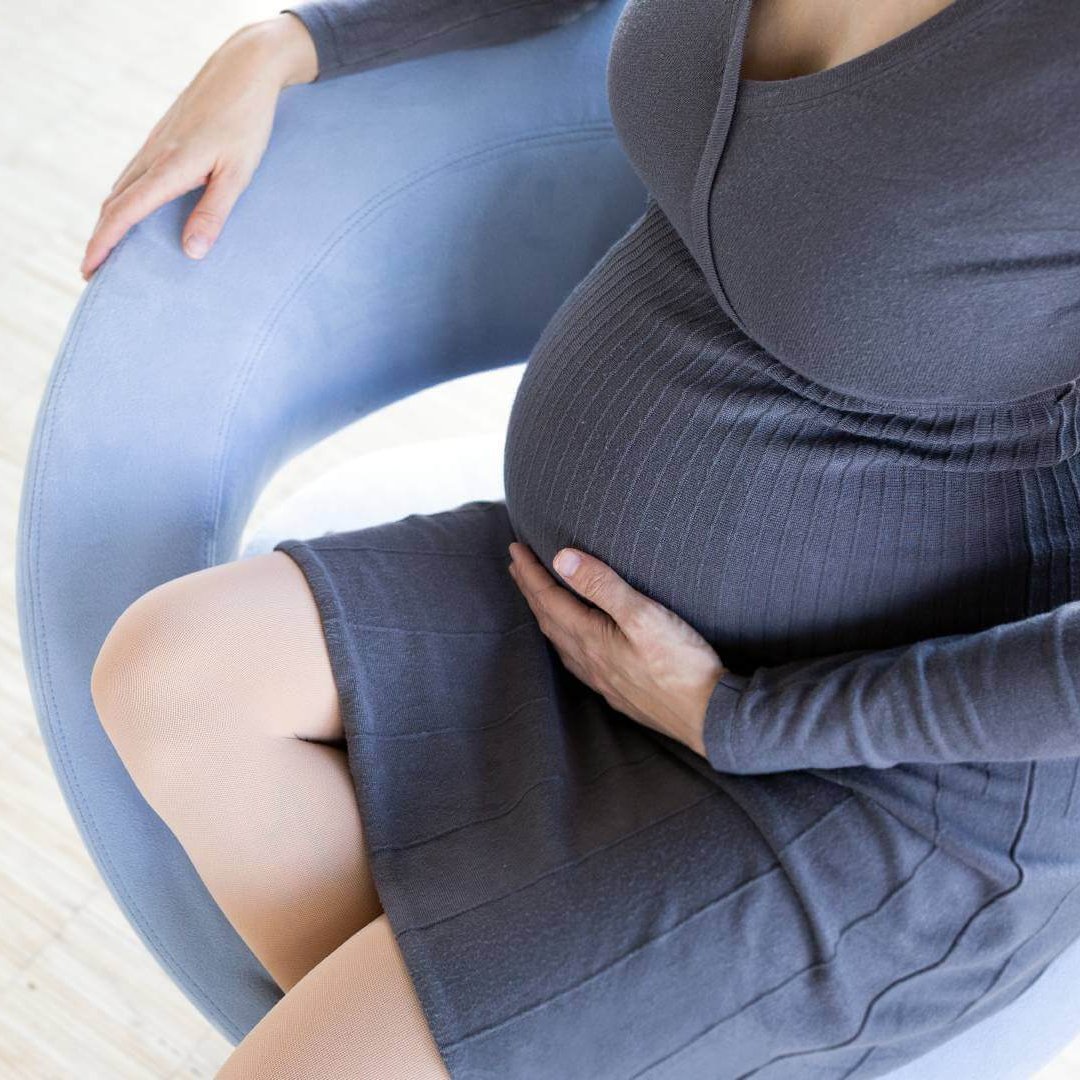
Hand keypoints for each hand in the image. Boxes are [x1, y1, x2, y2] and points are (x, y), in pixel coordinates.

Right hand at [79, 14, 317, 279]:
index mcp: (169, 168)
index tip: (90, 269)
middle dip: (101, 238)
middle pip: (115, 203)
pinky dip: (124, 199)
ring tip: (109, 248)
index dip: (104, 242)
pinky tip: (131, 211)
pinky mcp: (163, 138)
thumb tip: (191, 253)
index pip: (125, 212)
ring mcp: (156, 145)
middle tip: (93, 271)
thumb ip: (213, 213)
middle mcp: (154, 155)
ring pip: (122, 187)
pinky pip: (134, 174)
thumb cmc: (246, 123)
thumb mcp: (238, 174)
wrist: (244, 70)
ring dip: (110, 219)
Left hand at [507, 541, 726, 757]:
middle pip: (548, 619)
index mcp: (590, 638)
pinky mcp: (617, 691)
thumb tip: (562, 559)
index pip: (548, 598)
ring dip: (544, 614)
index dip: (530, 572)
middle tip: (516, 566)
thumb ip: (602, 586)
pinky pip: (575, 660)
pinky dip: (563, 639)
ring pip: (559, 641)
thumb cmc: (681, 664)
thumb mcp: (643, 615)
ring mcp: (601, 679)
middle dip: (530, 590)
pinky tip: (571, 642)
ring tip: (536, 598)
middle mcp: (588, 660)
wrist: (707, 716)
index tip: (515, 549)